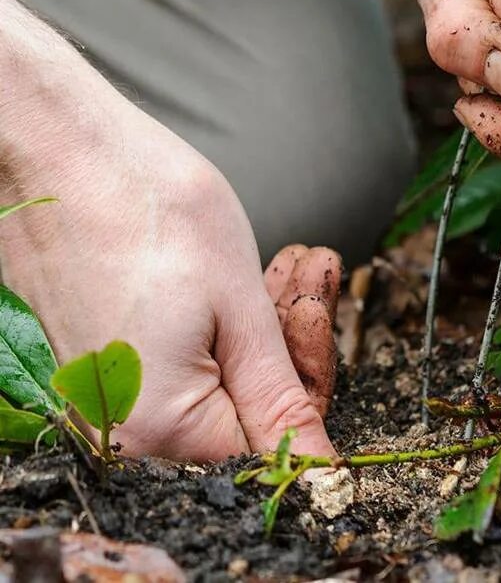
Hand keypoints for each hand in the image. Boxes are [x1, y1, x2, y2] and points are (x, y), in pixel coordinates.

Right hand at [0, 0, 339, 460]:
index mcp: (158, 425)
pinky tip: (238, 269)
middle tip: (306, 269)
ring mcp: (103, 389)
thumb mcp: (239, 306)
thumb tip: (316, 469)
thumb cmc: (152, 210)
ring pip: (215, 371)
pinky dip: (217, 316)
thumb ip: (277, 396)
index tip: (319, 312)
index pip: (268, 440)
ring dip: (258, 319)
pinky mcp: (98, 355)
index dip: (308, 374)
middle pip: (241, 402)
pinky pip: (178, 354)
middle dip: (287, 335)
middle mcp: (120, 424)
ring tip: (285, 260)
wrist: (65, 147)